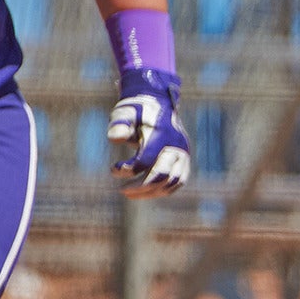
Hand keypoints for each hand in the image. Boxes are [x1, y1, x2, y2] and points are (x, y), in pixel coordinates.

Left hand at [108, 69, 191, 197]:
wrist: (158, 105)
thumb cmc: (136, 111)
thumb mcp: (124, 113)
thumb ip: (120, 124)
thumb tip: (115, 138)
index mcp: (162, 135)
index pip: (146, 160)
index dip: (129, 169)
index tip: (113, 170)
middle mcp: (176, 146)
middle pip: (162, 175)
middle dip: (141, 187)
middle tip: (122, 191)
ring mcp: (184, 155)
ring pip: (172, 182)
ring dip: (152, 192)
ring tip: (132, 194)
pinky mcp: (185, 161)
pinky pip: (178, 181)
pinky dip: (163, 189)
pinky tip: (145, 191)